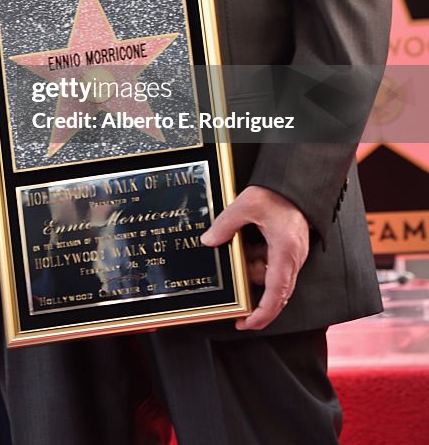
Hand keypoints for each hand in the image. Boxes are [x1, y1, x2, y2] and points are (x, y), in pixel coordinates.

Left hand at [200, 185, 308, 330]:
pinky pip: (274, 265)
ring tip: (239, 253)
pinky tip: (248, 246)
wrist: (297, 183)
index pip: (276, 295)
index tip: (246, 323)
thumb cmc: (278, 193)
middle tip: (235, 300)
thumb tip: (209, 241)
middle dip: (254, 296)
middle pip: (276, 292)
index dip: (262, 315)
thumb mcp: (246, 206)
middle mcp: (293, 259)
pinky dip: (259, 261)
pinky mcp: (290, 248)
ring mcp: (293, 255)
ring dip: (254, 272)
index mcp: (285, 253)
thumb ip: (226, 224)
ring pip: (273, 278)